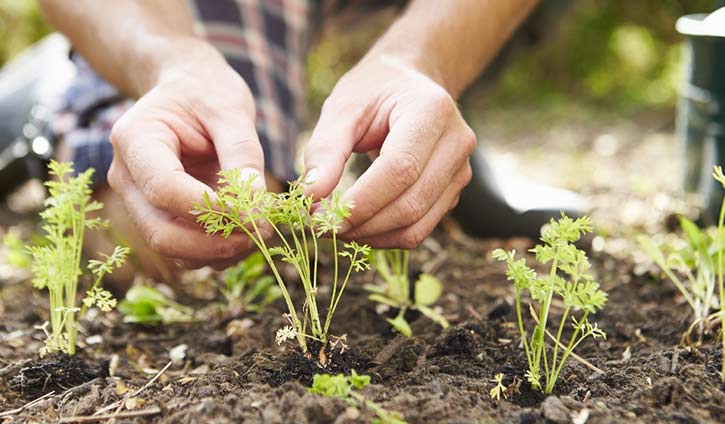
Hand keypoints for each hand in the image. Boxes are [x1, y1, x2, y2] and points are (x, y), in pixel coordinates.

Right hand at [107, 45, 265, 268]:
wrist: (189, 90)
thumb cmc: (207, 92)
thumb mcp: (231, 109)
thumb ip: (242, 154)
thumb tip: (254, 207)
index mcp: (134, 138)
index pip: (164, 189)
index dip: (211, 210)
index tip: (256, 216)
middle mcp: (126, 176)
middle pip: (161, 232)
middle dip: (214, 243)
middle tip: (262, 232)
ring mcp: (138, 201)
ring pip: (171, 248)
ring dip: (218, 252)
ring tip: (260, 232)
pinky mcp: (158, 217)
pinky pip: (183, 250)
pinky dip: (216, 252)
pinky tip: (247, 233)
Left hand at [303, 55, 475, 247]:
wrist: (410, 82)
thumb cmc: (373, 91)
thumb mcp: (342, 108)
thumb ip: (324, 150)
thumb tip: (310, 198)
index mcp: (432, 111)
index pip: (401, 169)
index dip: (361, 201)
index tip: (319, 215)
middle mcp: (456, 143)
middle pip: (410, 203)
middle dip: (361, 224)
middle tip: (321, 226)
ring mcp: (460, 171)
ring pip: (416, 226)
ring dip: (371, 236)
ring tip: (336, 227)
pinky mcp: (452, 193)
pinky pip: (419, 229)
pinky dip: (384, 236)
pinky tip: (357, 226)